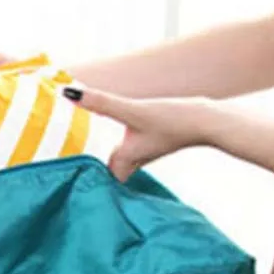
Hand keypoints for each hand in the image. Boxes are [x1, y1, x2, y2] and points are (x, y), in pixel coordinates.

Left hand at [63, 87, 216, 180]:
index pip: (99, 179)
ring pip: (119, 163)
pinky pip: (130, 151)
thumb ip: (102, 103)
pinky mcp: (153, 142)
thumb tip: (69, 92)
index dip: (84, 181)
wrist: (208, 121)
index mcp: (124, 159)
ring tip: (85, 155)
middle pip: (107, 173)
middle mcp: (133, 159)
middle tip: (69, 169)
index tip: (65, 178)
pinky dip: (119, 148)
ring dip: (105, 161)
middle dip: (92, 174)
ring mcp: (144, 152)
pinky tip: (117, 139)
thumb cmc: (173, 119)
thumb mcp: (133, 110)